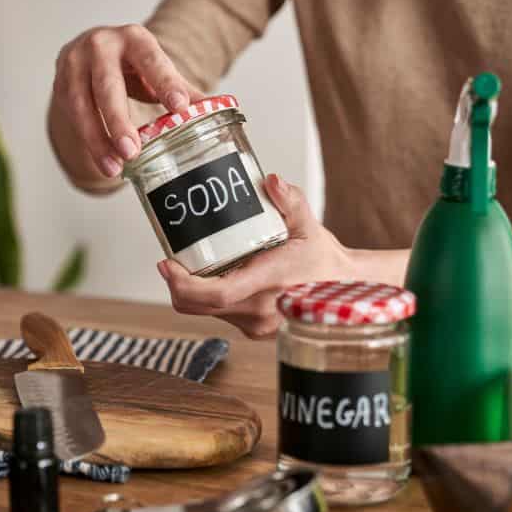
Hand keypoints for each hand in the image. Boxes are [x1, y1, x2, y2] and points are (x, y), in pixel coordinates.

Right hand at [53, 24, 201, 178]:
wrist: (93, 51)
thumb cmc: (132, 64)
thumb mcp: (157, 71)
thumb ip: (182, 90)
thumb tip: (217, 111)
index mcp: (134, 38)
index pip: (151, 60)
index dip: (165, 83)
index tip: (179, 107)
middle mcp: (100, 46)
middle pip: (107, 85)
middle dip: (118, 120)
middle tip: (132, 150)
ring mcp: (74, 64)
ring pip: (83, 106)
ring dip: (98, 140)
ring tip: (115, 167)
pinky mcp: (61, 85)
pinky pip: (73, 117)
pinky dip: (89, 142)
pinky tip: (103, 161)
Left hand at [157, 174, 409, 338]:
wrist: (344, 289)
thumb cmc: (323, 258)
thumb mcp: (309, 223)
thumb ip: (289, 200)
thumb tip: (271, 181)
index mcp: (270, 283)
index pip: (218, 293)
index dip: (184, 284)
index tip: (167, 265)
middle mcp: (261, 311)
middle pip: (202, 306)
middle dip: (178, 287)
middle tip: (169, 264)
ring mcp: (257, 325)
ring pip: (208, 313)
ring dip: (192, 294)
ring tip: (188, 268)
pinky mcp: (254, 330)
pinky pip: (220, 316)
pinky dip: (210, 300)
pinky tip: (211, 279)